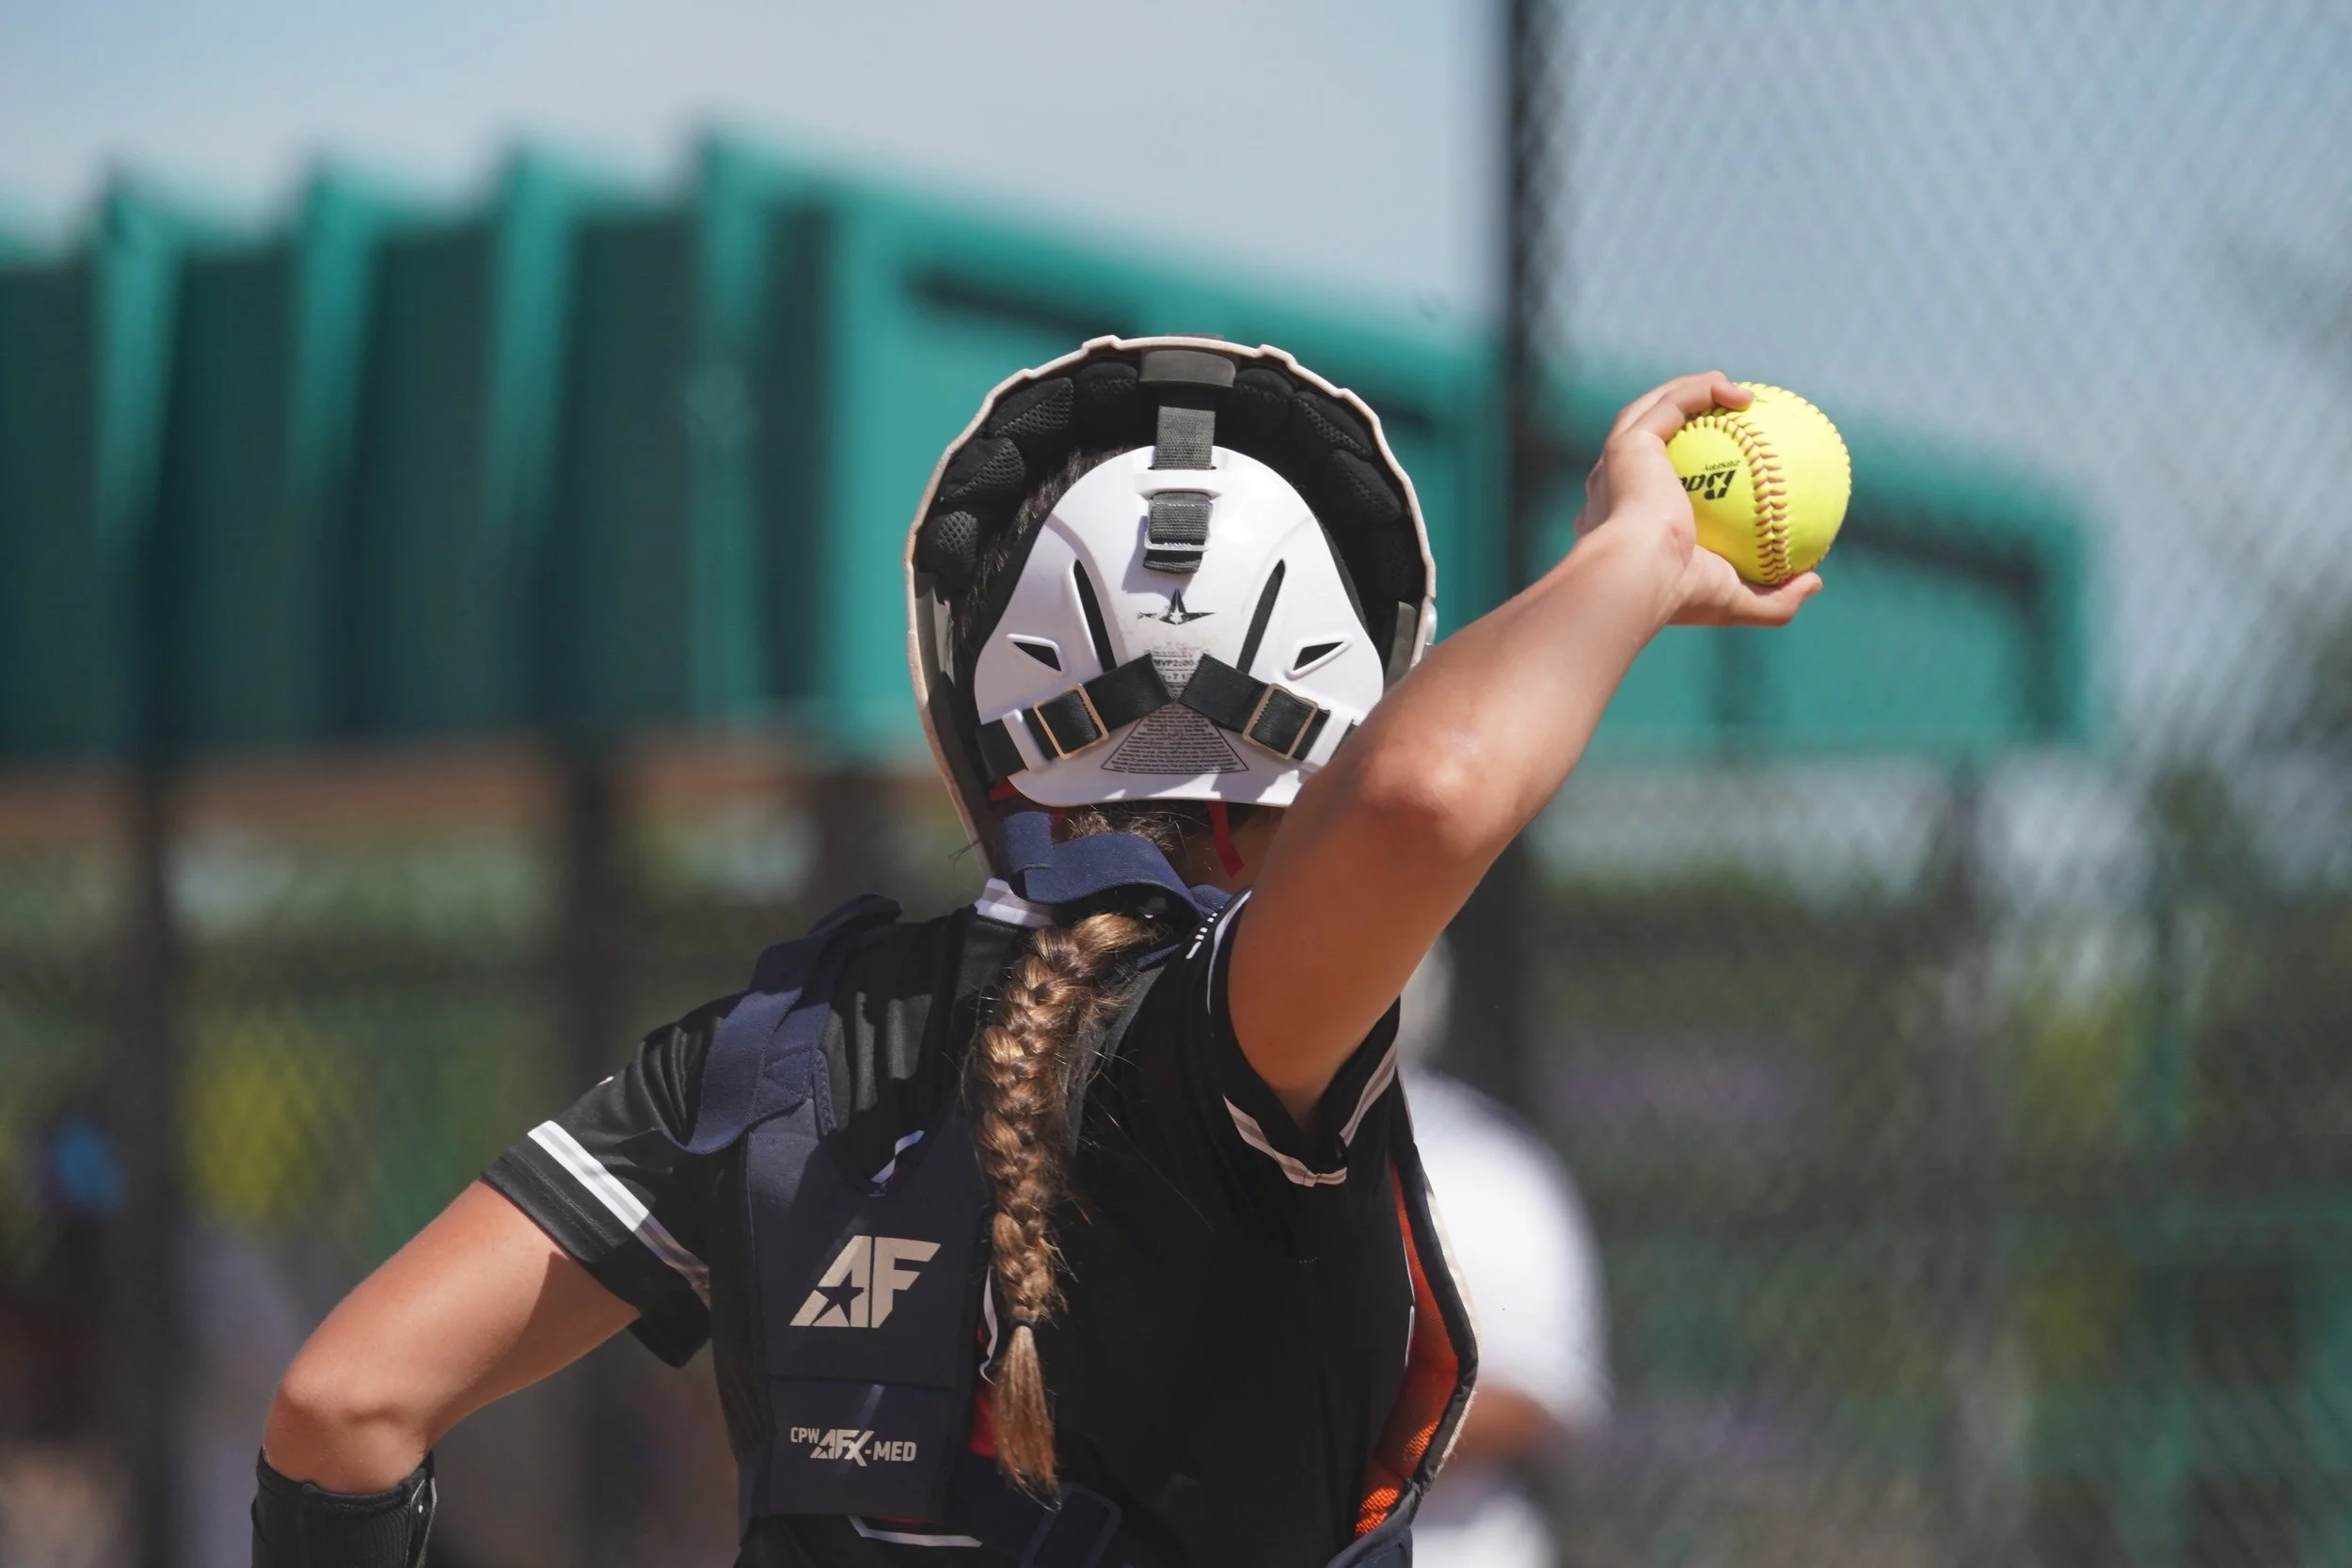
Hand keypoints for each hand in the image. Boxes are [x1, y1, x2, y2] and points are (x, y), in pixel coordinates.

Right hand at [1576, 372, 1821, 628]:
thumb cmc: (1678, 593)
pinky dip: (1705, 391)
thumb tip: (1815, 583)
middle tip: (1731, 419)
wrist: (1637, 575)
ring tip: (1741, 395)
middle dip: (1682, 420)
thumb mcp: (1735, 601)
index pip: (1645, 492)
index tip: (1723, 472)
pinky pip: (1671, 403)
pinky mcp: (1628, 442)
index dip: (1677, 475)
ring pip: (1653, 410)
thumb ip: (1773, 598)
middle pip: (1647, 440)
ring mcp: (1615, 463)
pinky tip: (1746, 396)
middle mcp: (1611, 489)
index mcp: (1624, 524)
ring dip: (1695, 392)